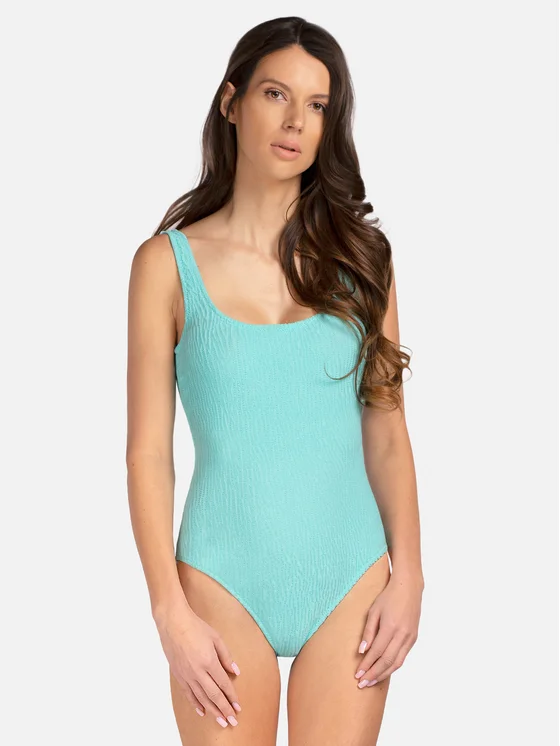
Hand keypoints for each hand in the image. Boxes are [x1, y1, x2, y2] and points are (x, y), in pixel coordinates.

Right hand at [155, 600, 242, 728]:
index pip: (223, 684)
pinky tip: (202, 711)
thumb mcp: (216, 638)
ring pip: (201, 698)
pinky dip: (196, 704)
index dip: (231, 697)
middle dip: (224, 709)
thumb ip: (226, 656)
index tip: (238, 707)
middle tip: (232, 721)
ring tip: (221, 721)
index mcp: (209, 661)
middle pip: (213, 695)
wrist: (173, 623)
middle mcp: (198, 672)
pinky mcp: (179, 675)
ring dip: (212, 711)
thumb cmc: (196, 627)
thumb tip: (235, 671)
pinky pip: (188, 693)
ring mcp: (187, 675)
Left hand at [354, 573, 422, 687]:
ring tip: (371, 682)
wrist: (408, 588)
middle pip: (387, 661)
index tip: (357, 674)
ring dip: (383, 674)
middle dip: (374, 674)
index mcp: (390, 627)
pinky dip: (393, 666)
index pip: (377, 652)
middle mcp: (402, 634)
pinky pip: (403, 657)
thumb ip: (368, 631)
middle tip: (362, 684)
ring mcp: (410, 637)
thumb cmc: (388, 597)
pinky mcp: (413, 638)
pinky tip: (384, 671)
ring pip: (397, 663)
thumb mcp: (374, 611)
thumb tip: (362, 651)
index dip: (367, 665)